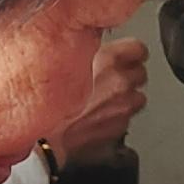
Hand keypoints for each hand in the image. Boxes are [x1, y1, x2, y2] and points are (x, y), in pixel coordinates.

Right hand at [55, 36, 148, 160]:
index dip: (132, 53)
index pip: (139, 48)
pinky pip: (126, 119)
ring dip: (125, 99)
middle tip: (109, 81)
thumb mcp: (64, 60)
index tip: (128, 56)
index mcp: (109, 59)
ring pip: (137, 98)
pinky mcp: (121, 128)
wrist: (43, 137)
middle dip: (128, 76)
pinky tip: (98, 117)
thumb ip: (86, 51)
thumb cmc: (47, 101)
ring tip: (103, 101)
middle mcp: (121, 81)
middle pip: (140, 73)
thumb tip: (90, 46)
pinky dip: (116, 118)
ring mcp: (124, 107)